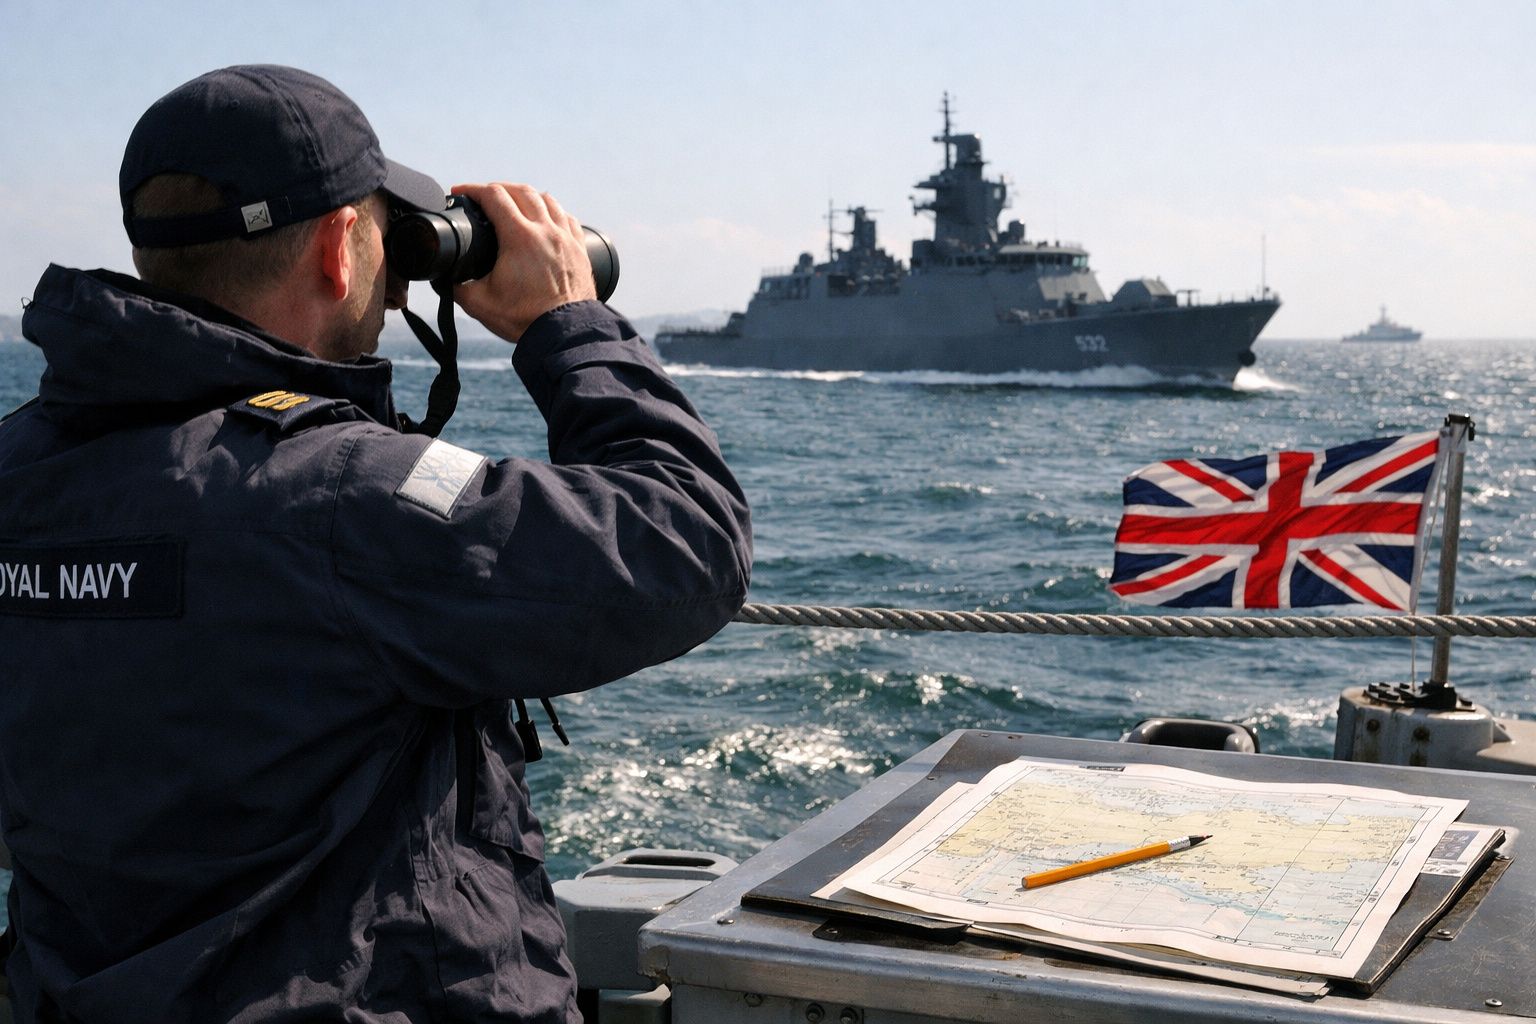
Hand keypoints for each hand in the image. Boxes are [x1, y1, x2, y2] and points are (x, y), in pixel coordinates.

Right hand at [449, 183, 597, 342]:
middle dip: (498, 188)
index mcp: (520, 237)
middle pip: (520, 191)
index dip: (472, 189)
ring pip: (547, 199)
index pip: (493, 196)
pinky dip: (552, 211)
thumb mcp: (479, 304)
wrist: (564, 335)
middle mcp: (546, 231)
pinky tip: (546, 218)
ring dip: (526, 196)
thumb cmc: (525, 320)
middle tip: (483, 196)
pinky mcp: (580, 249)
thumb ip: (456, 287)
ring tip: (513, 202)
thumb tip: (444, 278)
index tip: (460, 192)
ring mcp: (566, 238)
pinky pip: (566, 217)